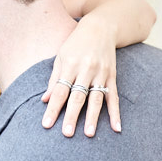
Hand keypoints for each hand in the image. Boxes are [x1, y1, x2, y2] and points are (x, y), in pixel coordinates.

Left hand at [41, 17, 120, 136]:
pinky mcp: (112, 76)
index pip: (59, 90)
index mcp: (70, 64)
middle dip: (72, 116)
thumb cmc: (76, 43)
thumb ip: (54, 78)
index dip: (53, 108)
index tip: (47, 124)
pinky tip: (116, 128)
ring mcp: (101, 73)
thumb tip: (44, 100)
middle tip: (67, 134)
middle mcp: (86, 70)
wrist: (102, 27)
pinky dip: (115, 113)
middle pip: (78, 96)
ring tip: (89, 134)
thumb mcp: (61, 56)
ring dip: (93, 117)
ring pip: (96, 98)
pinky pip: (113, 97)